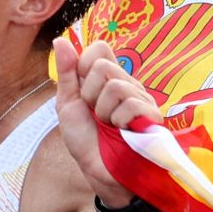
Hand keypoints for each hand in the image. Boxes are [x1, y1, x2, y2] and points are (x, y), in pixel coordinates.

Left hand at [52, 34, 159, 199]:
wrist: (99, 172)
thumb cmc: (85, 140)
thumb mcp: (68, 105)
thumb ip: (66, 73)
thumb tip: (60, 40)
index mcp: (107, 78)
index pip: (99, 48)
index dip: (84, 67)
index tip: (83, 93)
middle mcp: (126, 82)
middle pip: (103, 66)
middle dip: (90, 95)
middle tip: (96, 114)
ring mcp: (141, 97)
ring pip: (115, 85)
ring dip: (103, 111)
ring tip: (109, 125)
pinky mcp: (151, 114)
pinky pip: (131, 103)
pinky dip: (118, 121)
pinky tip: (122, 131)